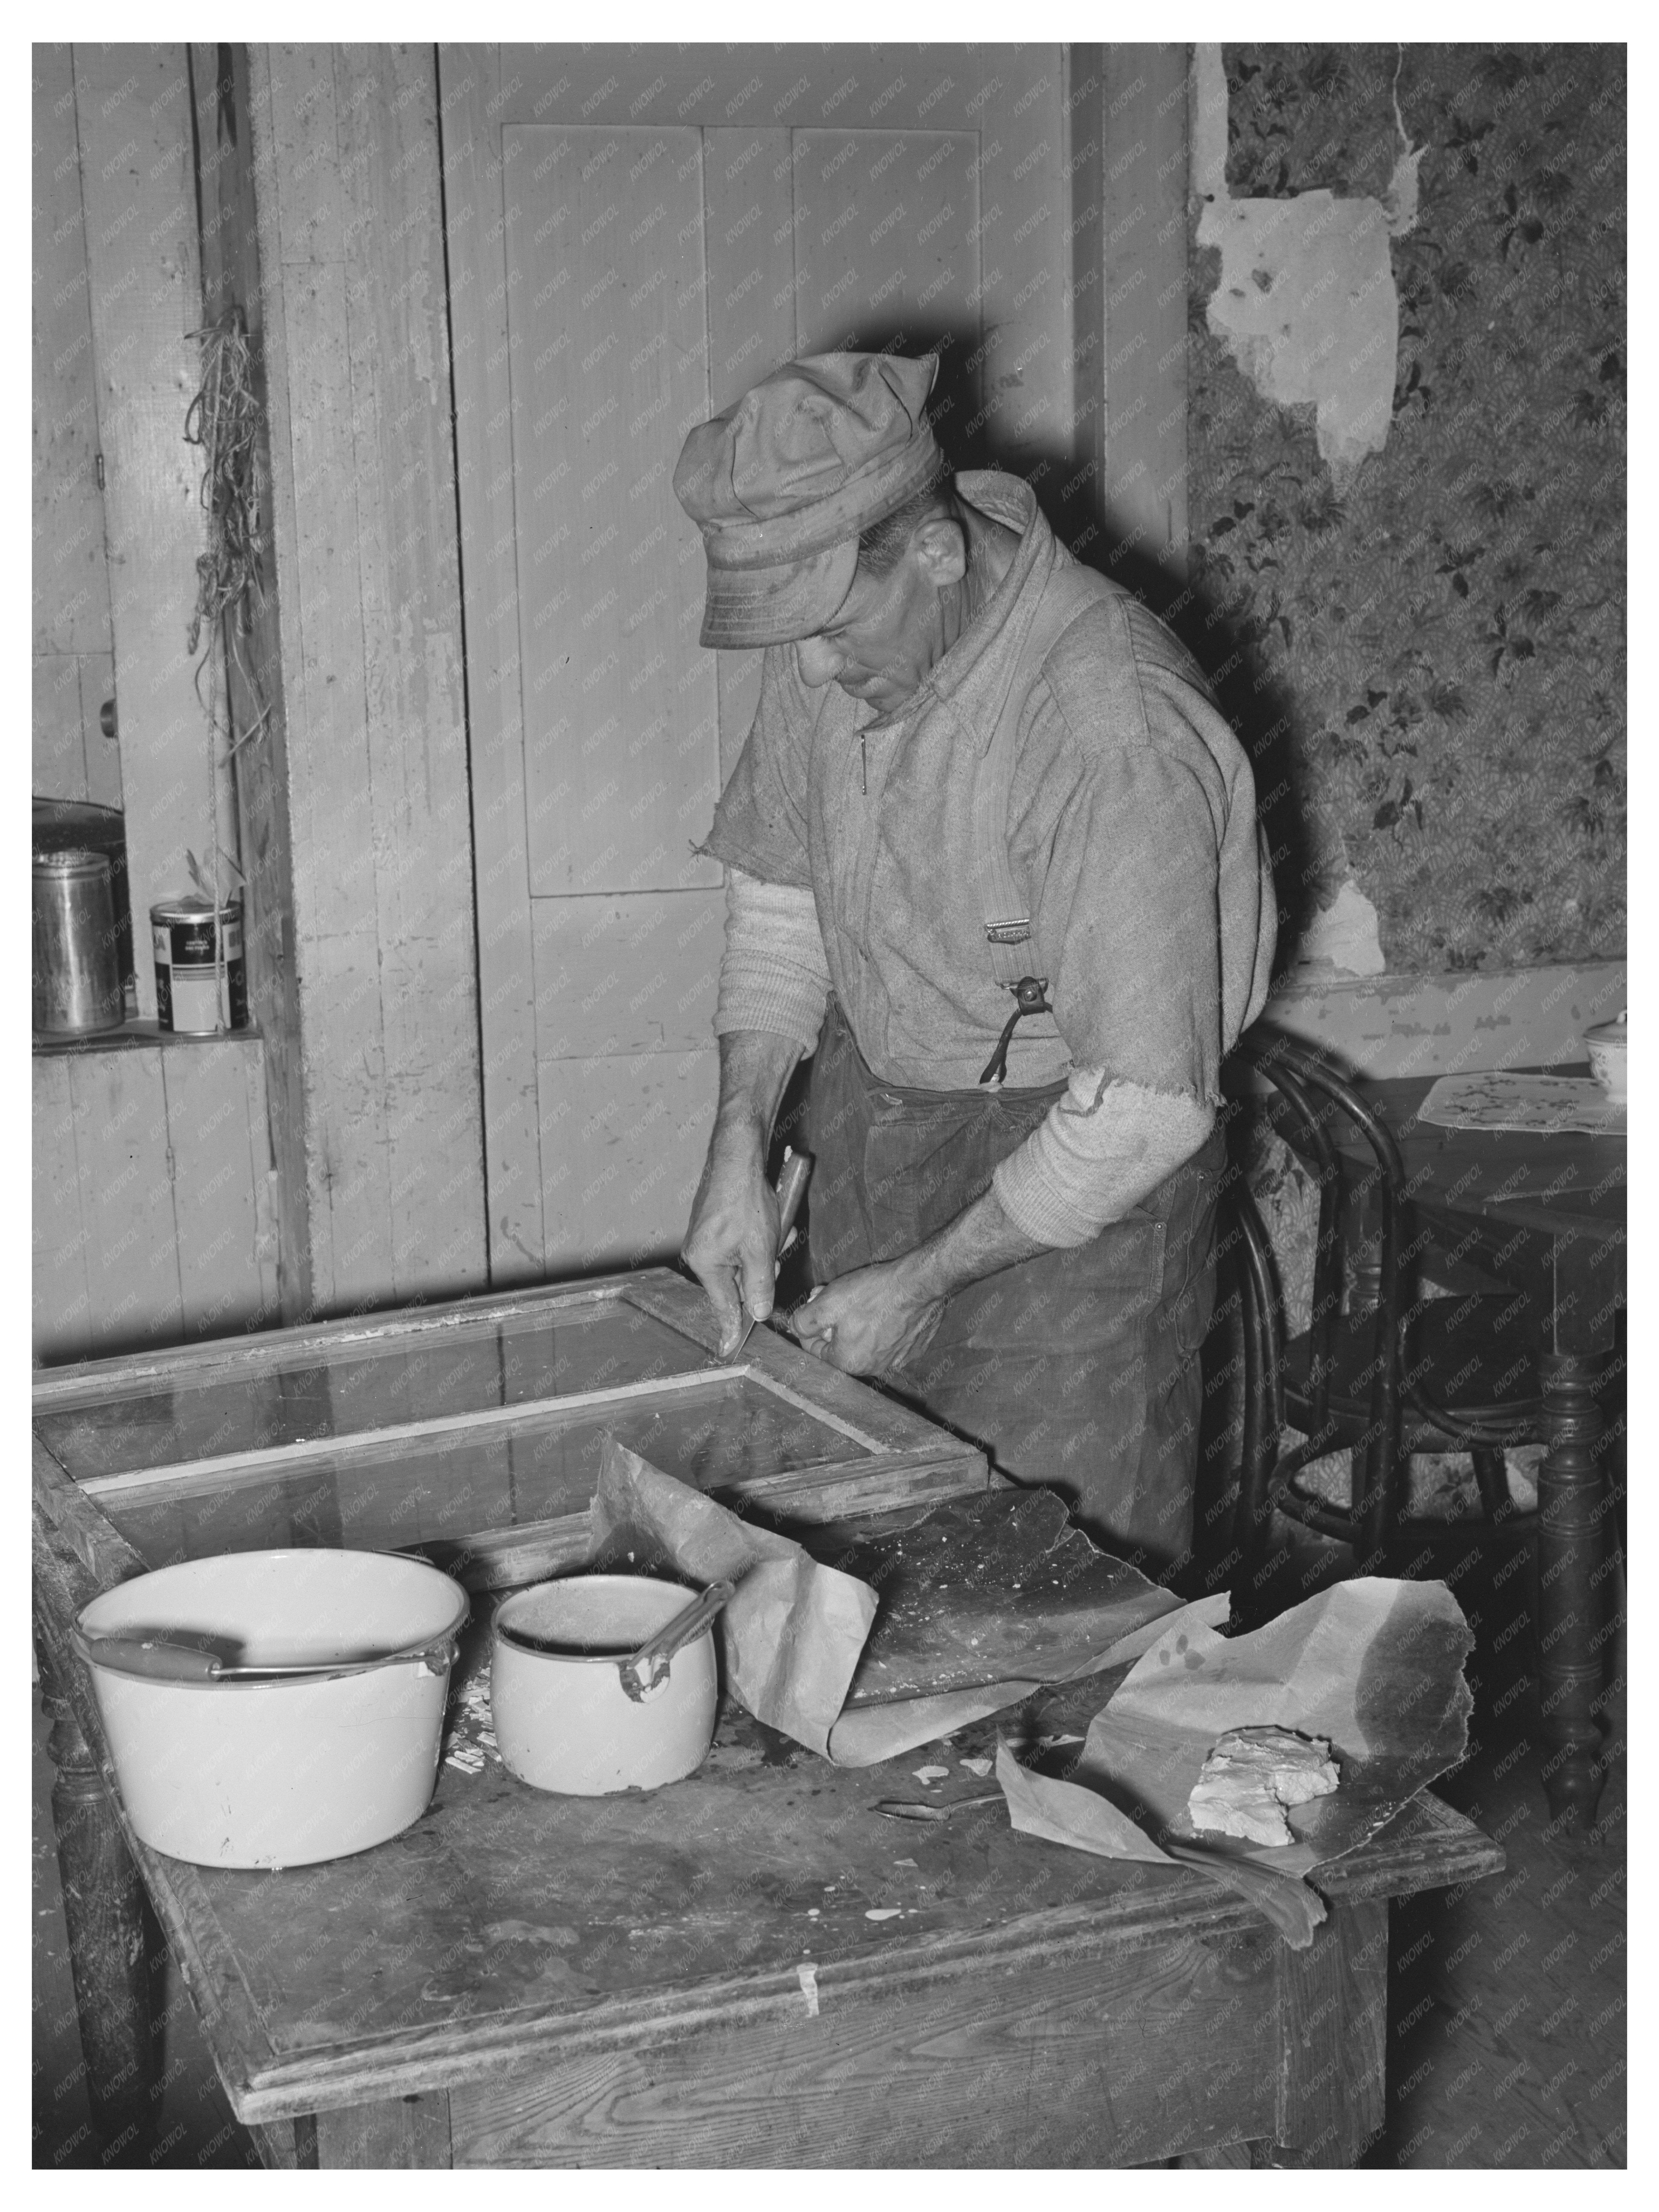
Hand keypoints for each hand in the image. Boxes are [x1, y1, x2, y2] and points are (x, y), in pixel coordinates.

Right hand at [681, 1121, 778, 1358]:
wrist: (738, 1157)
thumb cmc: (746, 1201)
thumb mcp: (761, 1251)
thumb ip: (760, 1287)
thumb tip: (759, 1315)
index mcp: (704, 1263)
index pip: (723, 1306)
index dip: (732, 1327)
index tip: (729, 1351)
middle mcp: (699, 1253)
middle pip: (736, 1282)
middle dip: (762, 1270)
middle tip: (775, 1250)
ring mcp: (705, 1238)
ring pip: (742, 1261)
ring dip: (764, 1251)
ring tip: (773, 1228)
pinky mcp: (714, 1225)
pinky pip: (740, 1244)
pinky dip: (758, 1237)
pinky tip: (768, 1220)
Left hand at [789, 1259, 945, 1379]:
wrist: (919, 1284)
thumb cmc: (874, 1293)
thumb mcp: (827, 1303)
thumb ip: (803, 1321)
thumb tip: (796, 1327)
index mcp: (848, 1363)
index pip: (816, 1351)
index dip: (810, 1329)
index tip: (813, 1309)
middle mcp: (873, 1368)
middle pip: (842, 1349)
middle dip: (835, 1327)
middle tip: (836, 1302)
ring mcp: (897, 1360)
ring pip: (866, 1346)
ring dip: (859, 1328)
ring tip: (861, 1303)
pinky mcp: (914, 1349)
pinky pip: (890, 1342)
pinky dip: (883, 1329)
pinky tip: (884, 1310)